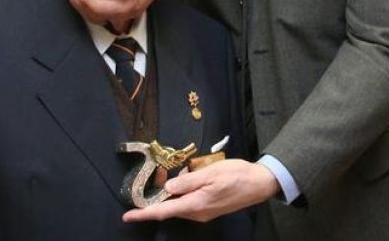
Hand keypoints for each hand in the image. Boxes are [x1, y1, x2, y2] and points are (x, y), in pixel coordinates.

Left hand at [121, 159, 279, 223]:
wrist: (260, 183)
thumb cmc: (237, 175)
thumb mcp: (210, 173)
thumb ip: (187, 182)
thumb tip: (167, 189)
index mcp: (195, 204)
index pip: (163, 212)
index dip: (144, 214)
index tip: (128, 216)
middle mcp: (197, 212)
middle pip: (169, 206)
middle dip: (159, 193)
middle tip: (159, 172)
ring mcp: (203, 212)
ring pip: (179, 203)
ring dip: (173, 190)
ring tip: (179, 171)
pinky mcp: (209, 207)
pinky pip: (189, 201)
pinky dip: (184, 191)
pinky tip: (190, 178)